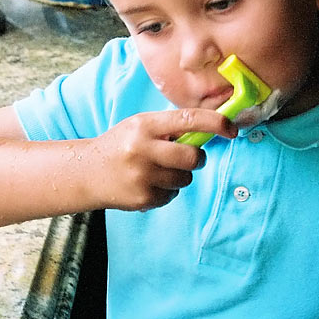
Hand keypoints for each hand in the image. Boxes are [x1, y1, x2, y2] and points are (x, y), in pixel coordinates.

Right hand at [89, 108, 235, 210]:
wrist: (86, 172)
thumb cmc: (121, 145)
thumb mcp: (140, 126)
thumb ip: (170, 127)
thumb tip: (211, 128)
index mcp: (144, 125)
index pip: (188, 119)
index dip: (215, 123)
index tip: (232, 128)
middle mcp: (143, 149)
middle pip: (193, 157)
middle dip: (198, 159)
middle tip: (191, 158)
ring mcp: (142, 176)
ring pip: (185, 179)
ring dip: (179, 176)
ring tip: (157, 171)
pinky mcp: (142, 199)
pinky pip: (172, 195)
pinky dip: (166, 191)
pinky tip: (147, 184)